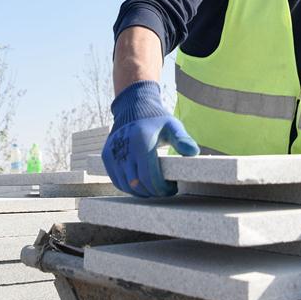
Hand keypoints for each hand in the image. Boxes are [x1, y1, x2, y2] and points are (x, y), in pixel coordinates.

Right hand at [102, 80, 198, 196]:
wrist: (134, 108)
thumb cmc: (157, 120)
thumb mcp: (172, 126)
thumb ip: (182, 139)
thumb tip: (193, 152)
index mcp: (142, 142)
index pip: (149, 176)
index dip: (161, 188)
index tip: (172, 189)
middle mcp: (124, 148)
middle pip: (137, 184)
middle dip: (153, 192)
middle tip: (165, 191)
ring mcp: (113, 153)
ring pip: (125, 185)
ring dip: (141, 192)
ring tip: (154, 188)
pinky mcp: (107, 156)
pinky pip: (116, 180)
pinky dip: (129, 187)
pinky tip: (141, 185)